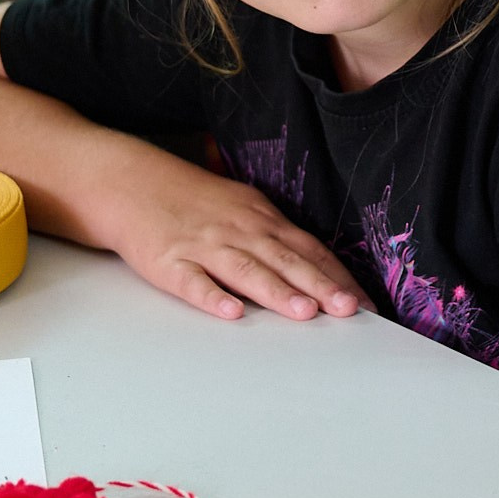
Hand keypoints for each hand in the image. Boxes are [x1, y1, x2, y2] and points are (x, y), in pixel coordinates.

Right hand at [114, 166, 375, 321]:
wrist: (132, 184)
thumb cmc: (194, 201)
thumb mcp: (244, 208)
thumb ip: (277, 238)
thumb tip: (318, 267)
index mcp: (261, 219)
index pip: (309, 249)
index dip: (338, 277)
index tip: (366, 303)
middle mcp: (239, 231)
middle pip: (286, 261)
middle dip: (320, 286)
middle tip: (350, 309)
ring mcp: (204, 247)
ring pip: (246, 270)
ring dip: (277, 292)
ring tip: (305, 313)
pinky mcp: (169, 263)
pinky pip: (193, 282)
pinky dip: (212, 296)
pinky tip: (230, 312)